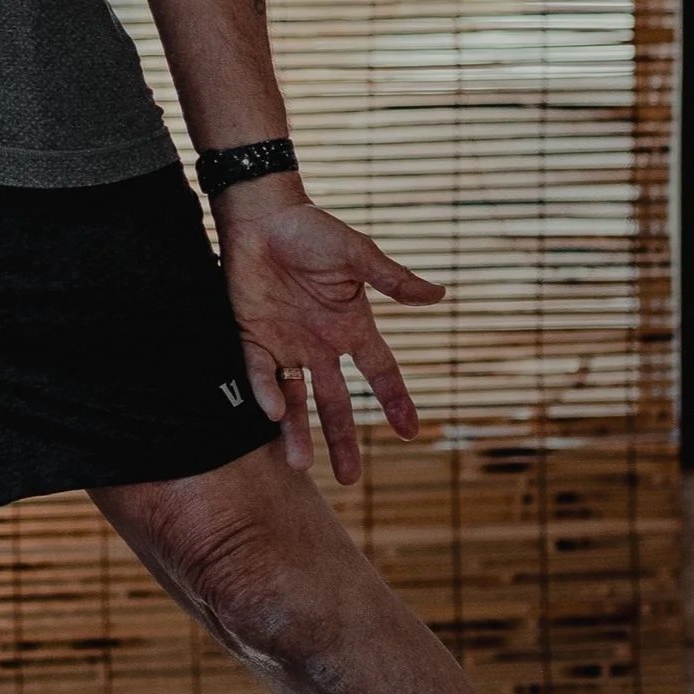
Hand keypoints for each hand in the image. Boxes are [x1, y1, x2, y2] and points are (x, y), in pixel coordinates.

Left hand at [212, 181, 444, 484]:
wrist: (261, 214)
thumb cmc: (312, 230)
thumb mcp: (357, 255)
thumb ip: (393, 279)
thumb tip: (440, 294)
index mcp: (351, 326)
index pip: (380, 372)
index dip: (395, 401)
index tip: (411, 433)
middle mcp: (320, 344)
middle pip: (336, 402)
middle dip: (343, 439)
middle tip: (350, 479)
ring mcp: (286, 344)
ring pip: (296, 400)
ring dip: (298, 433)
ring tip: (301, 467)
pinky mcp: (252, 337)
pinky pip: (259, 374)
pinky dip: (266, 393)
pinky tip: (274, 414)